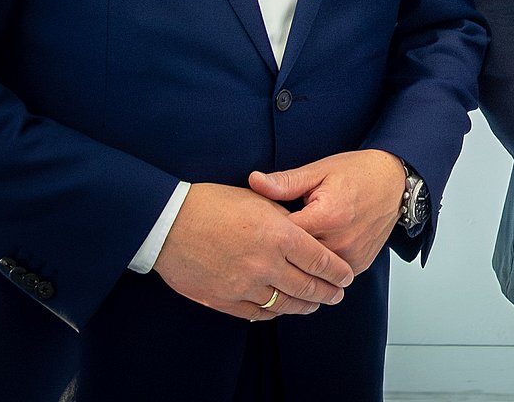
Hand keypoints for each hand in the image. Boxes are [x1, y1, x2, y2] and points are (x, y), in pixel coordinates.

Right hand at [153, 182, 352, 320]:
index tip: (346, 277)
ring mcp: (244, 285)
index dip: (337, 272)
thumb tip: (305, 234)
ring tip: (314, 304)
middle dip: (328, 293)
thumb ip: (287, 220)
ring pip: (284, 304)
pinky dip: (273, 311)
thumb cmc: (213, 204)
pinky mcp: (223, 300)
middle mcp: (266, 264)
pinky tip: (281, 308)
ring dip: (304, 306)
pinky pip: (257, 312)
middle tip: (337, 295)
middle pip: (308, 287)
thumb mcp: (259, 200)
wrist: (167, 223)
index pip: (321, 261)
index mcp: (280, 235)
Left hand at [249, 149, 406, 273]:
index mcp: (327, 217)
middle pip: (294, 258)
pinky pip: (329, 274)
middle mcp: (340, 242)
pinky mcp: (359, 265)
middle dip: (281, 249)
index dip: (267, 232)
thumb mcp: (321, 171)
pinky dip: (318, 267)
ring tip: (292, 246)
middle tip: (271, 239)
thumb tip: (255, 181)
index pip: (282, 237)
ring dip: (299, 262)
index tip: (260, 227)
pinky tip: (312, 253)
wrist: (397, 181)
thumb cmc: (360, 173)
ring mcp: (351, 257)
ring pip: (311, 271)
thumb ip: (286, 181)